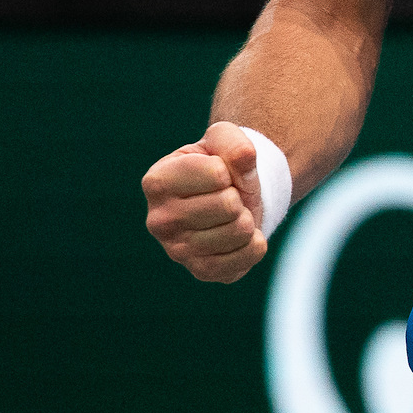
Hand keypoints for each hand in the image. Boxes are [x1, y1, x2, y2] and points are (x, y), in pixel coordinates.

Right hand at [143, 121, 269, 282]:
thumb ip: (233, 141)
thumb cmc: (221, 166)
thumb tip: (244, 157)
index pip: (217, 174)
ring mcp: (177, 250)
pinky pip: (245, 256)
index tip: (220, 173)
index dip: (230, 169)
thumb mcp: (223, 140)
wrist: (231, 198)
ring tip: (232, 215)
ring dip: (248, 217)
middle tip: (228, 196)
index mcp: (157, 182)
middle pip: (228, 204)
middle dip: (239, 195)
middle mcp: (159, 220)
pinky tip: (241, 236)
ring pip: (239, 230)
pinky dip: (256, 242)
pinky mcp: (201, 271)